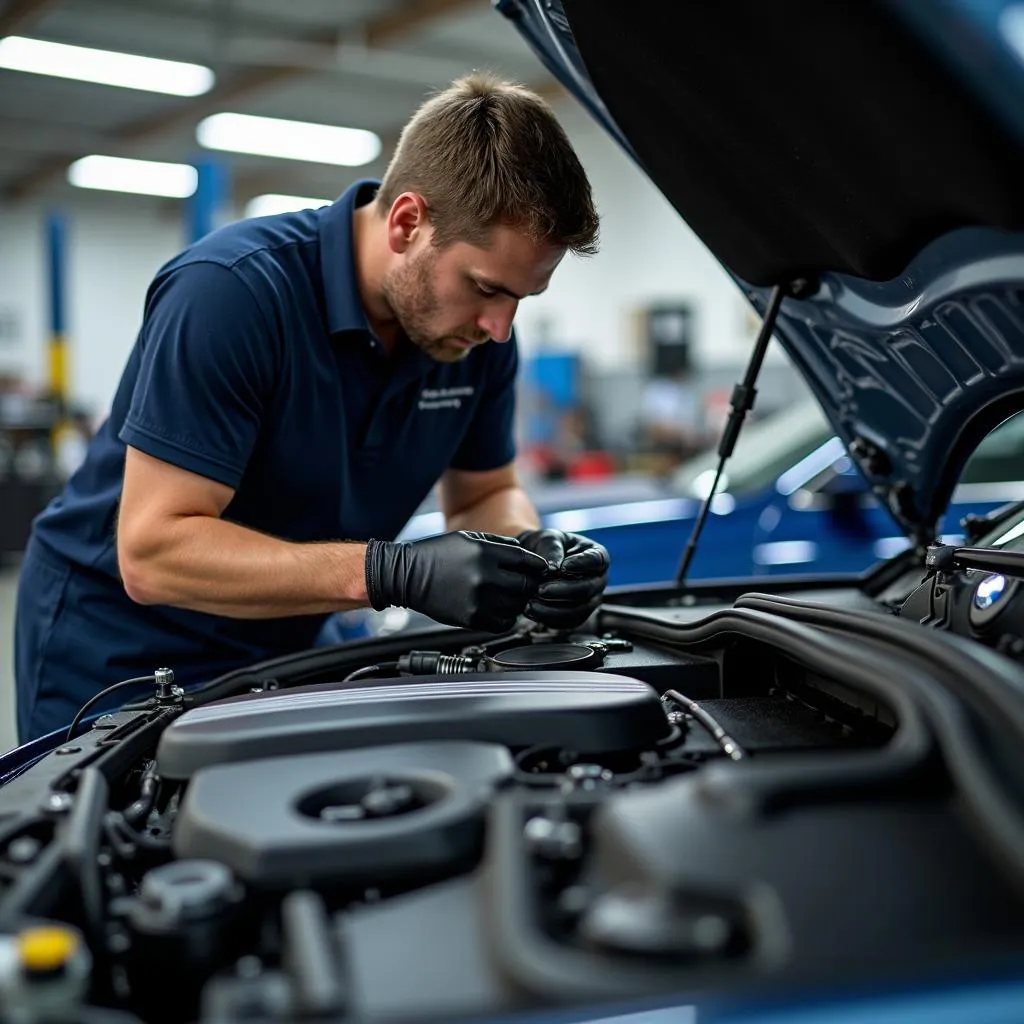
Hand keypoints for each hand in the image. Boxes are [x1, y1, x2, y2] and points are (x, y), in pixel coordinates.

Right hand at [364, 531, 547, 632]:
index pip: (529, 562)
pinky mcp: (472, 618)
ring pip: (518, 606)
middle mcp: (485, 577)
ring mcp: (479, 600)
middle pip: (527, 586)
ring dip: (517, 602)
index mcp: (486, 553)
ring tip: (506, 596)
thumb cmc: (437, 554)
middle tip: (523, 584)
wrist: (407, 576)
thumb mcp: (469, 538)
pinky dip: (506, 617)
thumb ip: (500, 544)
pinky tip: (497, 608)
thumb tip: (526, 554)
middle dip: (529, 585)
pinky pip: (504, 623)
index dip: (538, 566)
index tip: (539, 570)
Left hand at [515, 529, 609, 629]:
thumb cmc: (546, 545)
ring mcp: (590, 599)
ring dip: (555, 609)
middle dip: (564, 591)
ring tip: (531, 603)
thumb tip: (553, 569)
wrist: (535, 562)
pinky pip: (568, 622)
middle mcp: (598, 580)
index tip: (563, 567)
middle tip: (540, 589)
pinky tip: (532, 611)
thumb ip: (552, 549)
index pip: (596, 561)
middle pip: (588, 589)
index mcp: (597, 556)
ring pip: (579, 609)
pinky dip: (550, 618)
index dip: (581, 565)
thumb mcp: (548, 539)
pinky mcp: (577, 615)